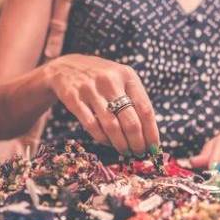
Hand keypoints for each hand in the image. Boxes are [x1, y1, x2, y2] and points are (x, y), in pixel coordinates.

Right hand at [44, 54, 159, 155]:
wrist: (65, 66)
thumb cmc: (101, 78)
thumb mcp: (120, 79)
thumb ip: (134, 99)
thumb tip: (149, 134)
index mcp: (127, 75)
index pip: (145, 109)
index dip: (151, 132)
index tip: (154, 147)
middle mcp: (110, 81)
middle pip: (130, 121)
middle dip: (137, 142)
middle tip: (139, 153)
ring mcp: (90, 89)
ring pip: (111, 126)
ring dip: (121, 144)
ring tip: (126, 151)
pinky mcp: (73, 98)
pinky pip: (91, 125)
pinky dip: (102, 138)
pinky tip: (108, 143)